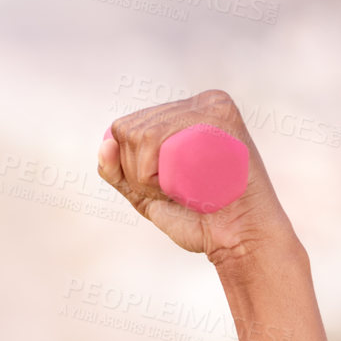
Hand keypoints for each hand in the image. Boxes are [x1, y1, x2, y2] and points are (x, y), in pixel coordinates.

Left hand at [98, 89, 298, 267]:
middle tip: (177, 190)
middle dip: (139, 172)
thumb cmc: (193, 214)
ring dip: (150, 177)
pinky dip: (154, 173)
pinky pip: (154, 138)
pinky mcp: (219, 114)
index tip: (162, 186)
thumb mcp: (142, 192)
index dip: (131, 166)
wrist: (235, 235)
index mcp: (179, 116)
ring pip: (140, 135)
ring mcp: (209, 107)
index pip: (127, 127)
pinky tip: (187, 183)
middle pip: (129, 130)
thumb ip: (116, 170)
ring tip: (186, 187)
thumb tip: (105, 142)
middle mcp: (195, 105)